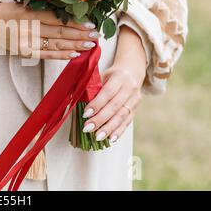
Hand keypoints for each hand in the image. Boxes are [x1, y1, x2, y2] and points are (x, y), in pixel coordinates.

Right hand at [0, 2, 100, 59]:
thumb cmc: (6, 12)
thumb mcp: (23, 4)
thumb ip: (42, 9)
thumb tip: (66, 13)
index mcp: (29, 13)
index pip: (57, 19)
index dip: (75, 22)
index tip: (90, 23)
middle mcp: (29, 28)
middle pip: (59, 32)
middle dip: (80, 34)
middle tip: (96, 35)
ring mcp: (27, 42)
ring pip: (55, 44)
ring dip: (75, 45)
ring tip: (90, 44)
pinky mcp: (25, 52)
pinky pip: (46, 55)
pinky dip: (61, 55)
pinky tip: (75, 54)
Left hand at [82, 26, 146, 142]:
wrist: (132, 72)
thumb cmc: (111, 75)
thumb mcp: (102, 75)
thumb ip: (92, 86)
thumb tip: (76, 99)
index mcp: (119, 77)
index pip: (107, 92)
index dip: (97, 104)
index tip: (85, 114)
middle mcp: (129, 88)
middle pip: (114, 106)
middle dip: (100, 119)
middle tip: (87, 128)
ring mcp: (134, 100)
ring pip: (122, 116)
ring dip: (109, 128)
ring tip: (97, 137)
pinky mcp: (136, 109)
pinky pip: (128, 122)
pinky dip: (118, 131)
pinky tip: (110, 139)